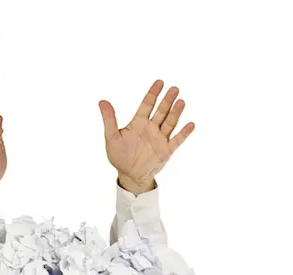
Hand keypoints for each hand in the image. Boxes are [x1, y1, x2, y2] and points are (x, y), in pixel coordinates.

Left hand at [99, 80, 194, 194]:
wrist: (129, 175)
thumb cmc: (119, 155)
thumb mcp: (111, 137)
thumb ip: (109, 119)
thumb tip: (101, 101)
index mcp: (138, 123)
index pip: (147, 105)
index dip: (153, 94)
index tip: (160, 82)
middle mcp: (151, 128)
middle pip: (161, 111)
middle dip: (167, 100)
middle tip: (174, 88)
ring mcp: (160, 138)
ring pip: (170, 122)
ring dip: (176, 112)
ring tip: (181, 101)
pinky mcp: (166, 150)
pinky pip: (176, 140)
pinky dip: (183, 133)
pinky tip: (190, 124)